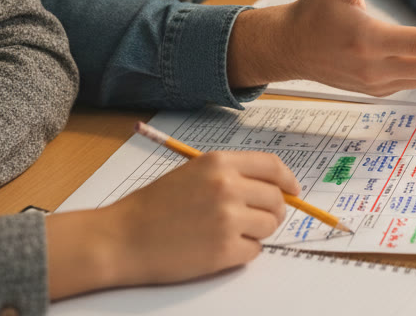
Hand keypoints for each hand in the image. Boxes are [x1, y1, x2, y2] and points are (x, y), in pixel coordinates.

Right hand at [46, 150, 298, 298]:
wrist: (122, 238)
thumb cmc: (153, 206)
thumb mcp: (192, 173)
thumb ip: (230, 176)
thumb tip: (272, 188)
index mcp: (219, 164)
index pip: (272, 166)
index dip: (287, 180)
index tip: (293, 191)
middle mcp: (228, 188)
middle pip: (276, 200)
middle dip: (271, 211)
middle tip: (253, 219)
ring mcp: (228, 220)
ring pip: (269, 227)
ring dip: (255, 232)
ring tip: (227, 233)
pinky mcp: (225, 251)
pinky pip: (254, 252)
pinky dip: (242, 252)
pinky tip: (217, 248)